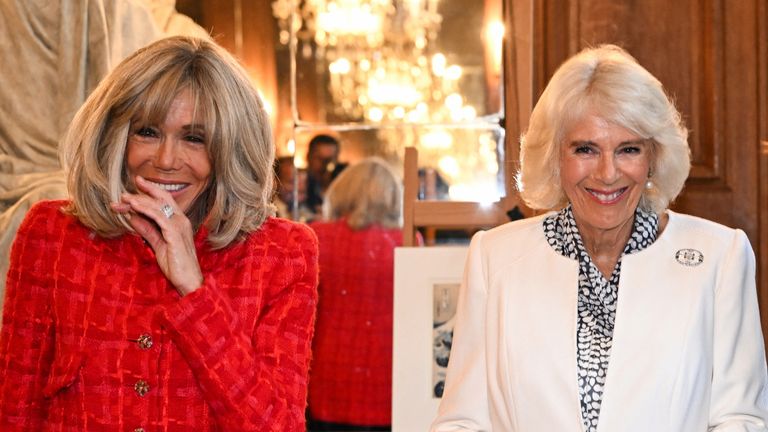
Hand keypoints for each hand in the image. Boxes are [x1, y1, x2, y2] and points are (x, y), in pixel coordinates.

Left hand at [111, 175, 203, 295]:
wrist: (188, 280)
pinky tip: (134, 206)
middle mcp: (181, 220)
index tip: (135, 185)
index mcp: (178, 222)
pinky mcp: (175, 233)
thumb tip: (134, 218)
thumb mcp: (157, 244)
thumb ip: (147, 230)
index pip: (163, 201)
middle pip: (160, 200)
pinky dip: (145, 209)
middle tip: (122, 196)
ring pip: (157, 206)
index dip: (149, 191)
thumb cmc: (176, 265)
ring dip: (139, 201)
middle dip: (140, 195)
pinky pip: (158, 216)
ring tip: (124, 198)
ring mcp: (179, 225)